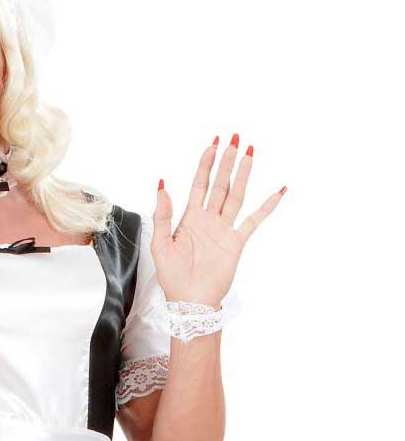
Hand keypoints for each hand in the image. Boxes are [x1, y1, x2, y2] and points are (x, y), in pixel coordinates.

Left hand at [152, 134, 286, 305]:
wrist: (190, 302)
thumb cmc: (173, 277)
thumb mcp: (161, 245)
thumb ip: (163, 215)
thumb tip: (162, 185)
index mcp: (190, 218)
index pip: (200, 183)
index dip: (206, 163)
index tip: (213, 144)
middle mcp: (209, 220)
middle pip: (221, 184)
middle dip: (227, 161)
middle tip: (235, 138)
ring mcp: (224, 229)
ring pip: (236, 195)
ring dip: (243, 174)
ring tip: (250, 152)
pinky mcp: (237, 242)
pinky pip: (254, 221)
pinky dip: (267, 206)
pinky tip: (278, 191)